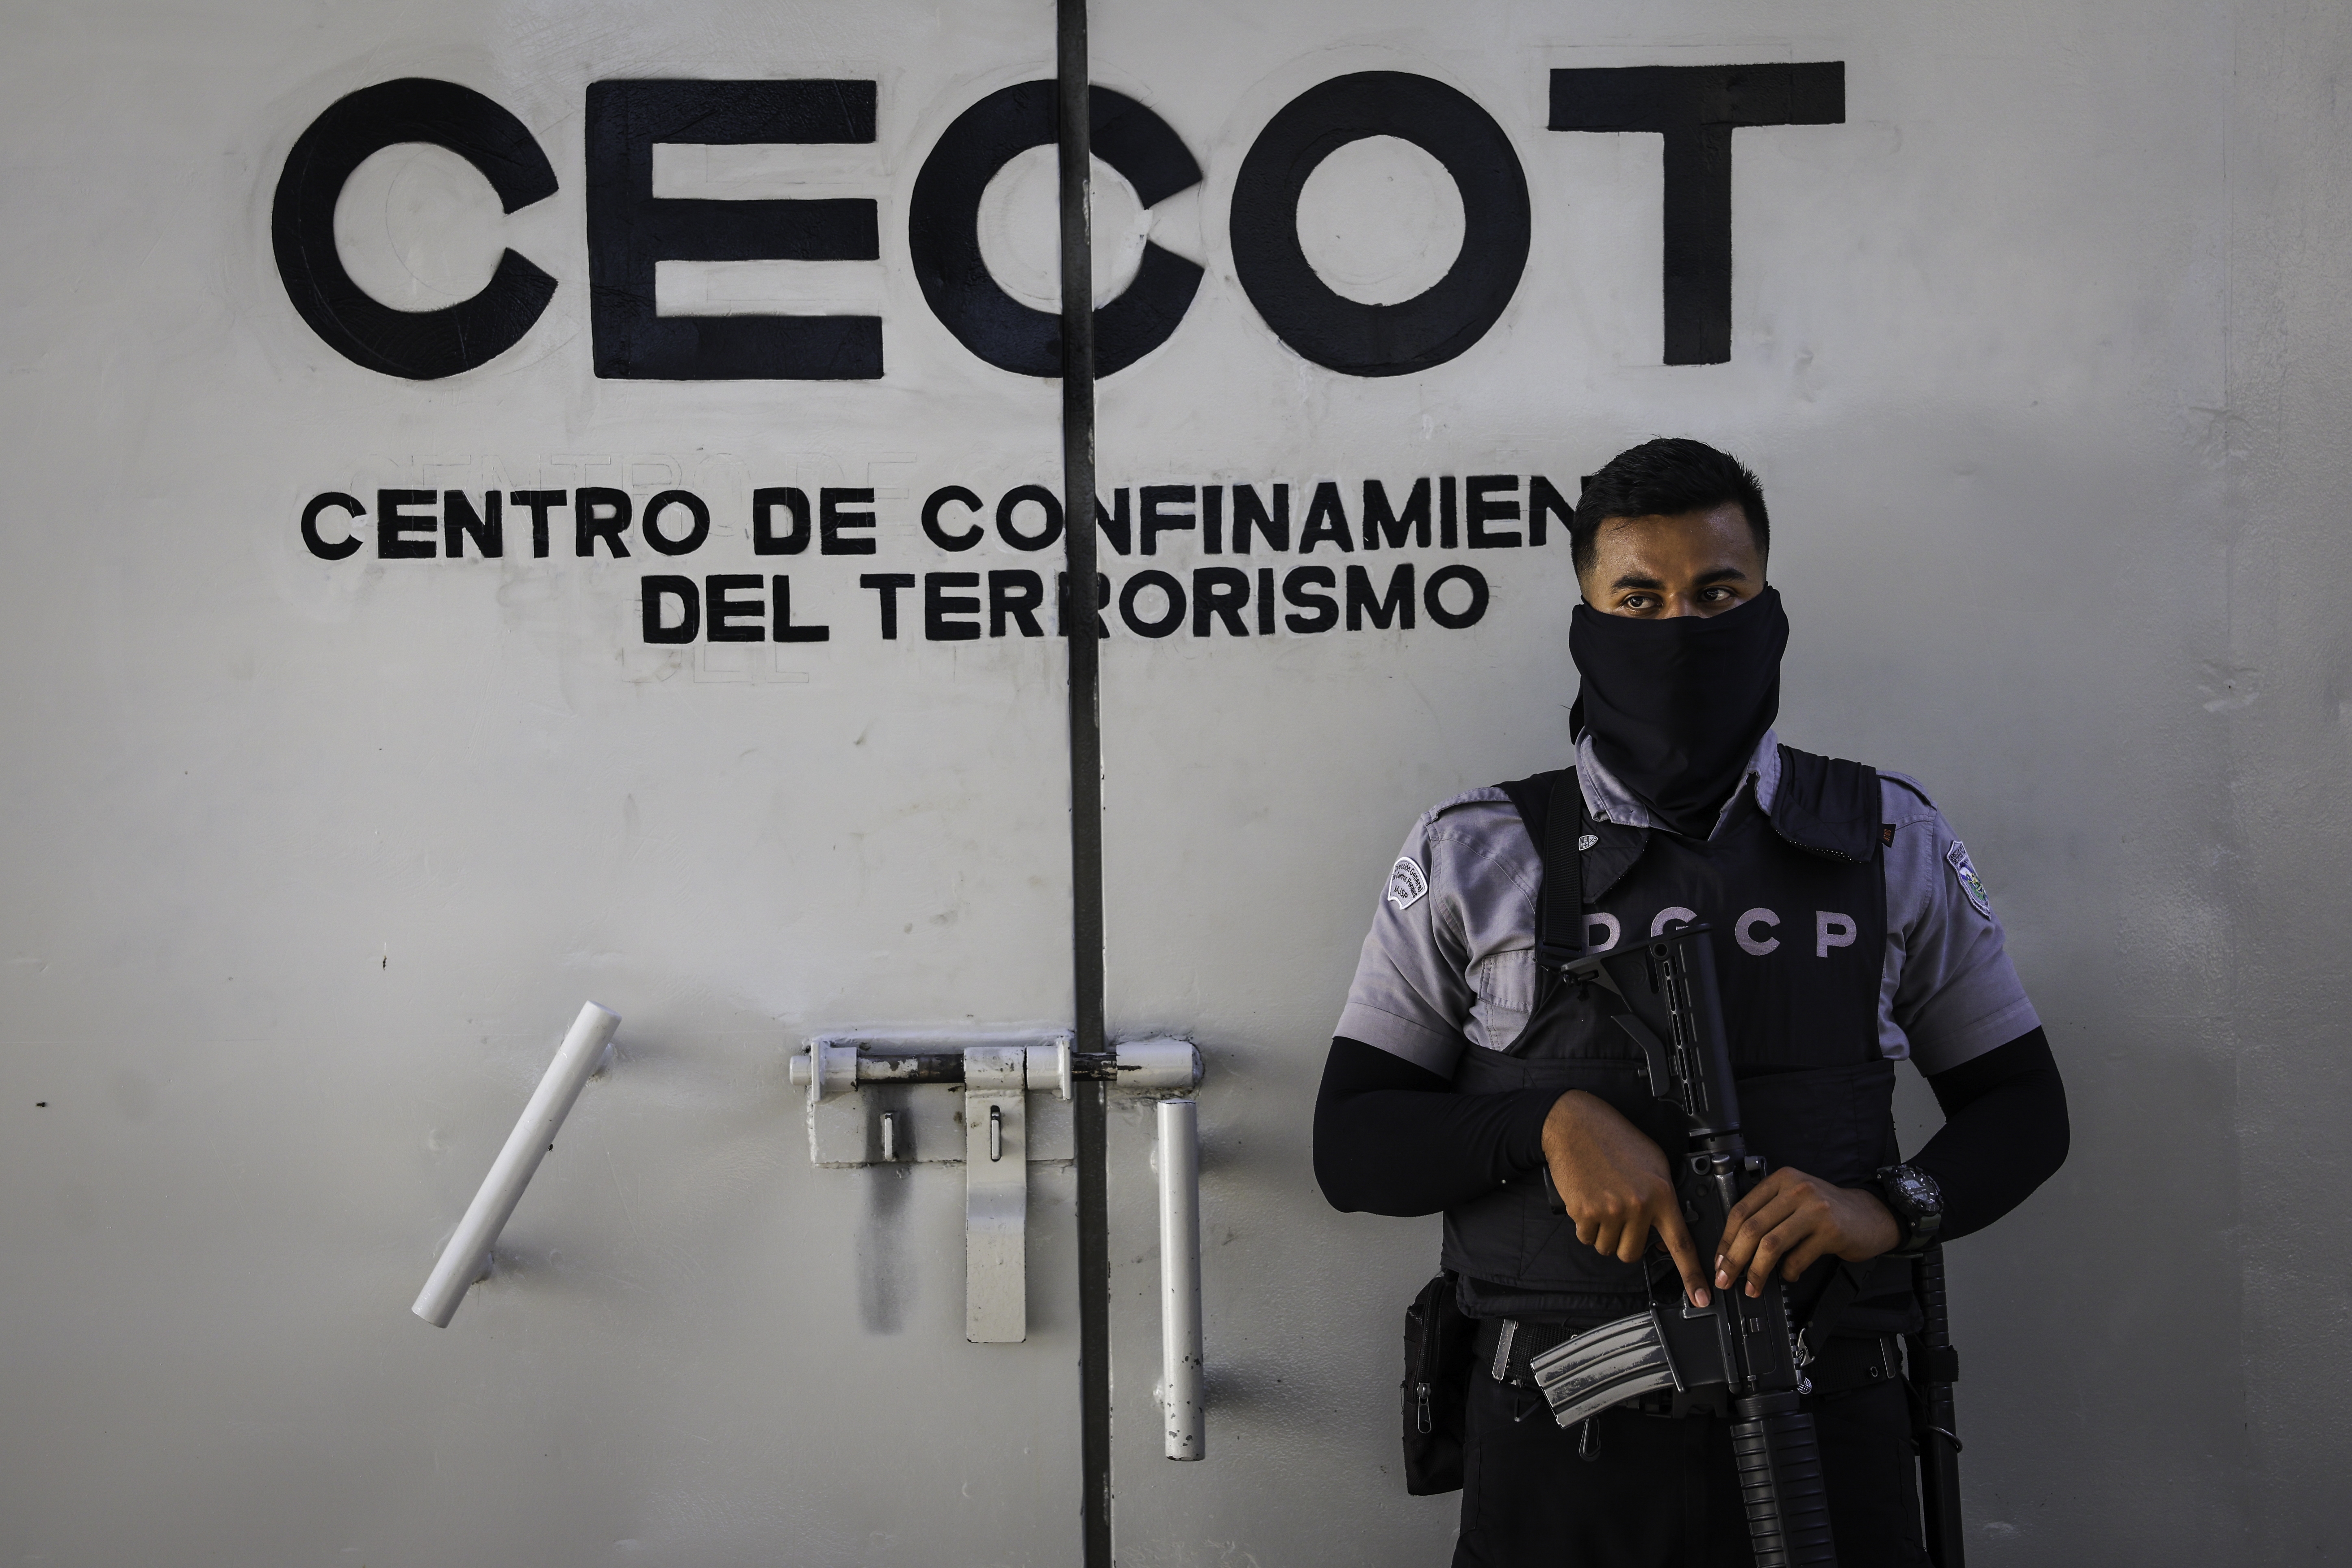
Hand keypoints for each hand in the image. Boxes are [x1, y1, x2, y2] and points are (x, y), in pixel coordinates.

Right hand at [1541, 1091, 1711, 1306]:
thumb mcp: (1654, 1163)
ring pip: (1608, 1248)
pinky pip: (1586, 1237)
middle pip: (1632, 1254)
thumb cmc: (1614, 1140)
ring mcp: (1610, 1211)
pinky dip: (1585, 1225)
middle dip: (1625, 1241)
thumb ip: (1663, 1198)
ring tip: (1602, 1201)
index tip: (1701, 1298)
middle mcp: (1638, 1205)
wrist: (1575, 1124)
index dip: (1692, 1275)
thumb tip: (1666, 1231)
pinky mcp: (1584, 1212)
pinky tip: (1587, 1199)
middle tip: (1619, 1215)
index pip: (1681, 1243)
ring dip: (1604, 1233)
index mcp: (1661, 1193)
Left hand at [1714, 1170, 1900, 1298]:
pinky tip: (1789, 1276)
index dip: (1726, 1239)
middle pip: (1752, 1228)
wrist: (1872, 1214)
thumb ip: (1768, 1215)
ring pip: (1771, 1244)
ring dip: (1756, 1271)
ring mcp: (1814, 1209)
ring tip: (1752, 1287)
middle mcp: (1796, 1190)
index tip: (1719, 1261)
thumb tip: (1734, 1250)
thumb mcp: (1795, 1201)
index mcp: (1782, 1180)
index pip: (1741, 1210)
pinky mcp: (1830, 1231)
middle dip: (1734, 1258)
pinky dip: (1789, 1272)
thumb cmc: (1829, 1211)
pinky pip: (1798, 1257)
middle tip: (1726, 1279)